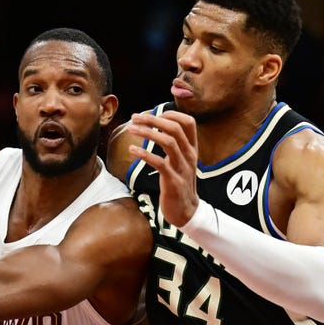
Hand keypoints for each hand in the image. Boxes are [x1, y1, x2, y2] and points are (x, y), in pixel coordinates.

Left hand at [127, 110, 199, 226]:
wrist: (186, 212)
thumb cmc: (179, 184)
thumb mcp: (180, 162)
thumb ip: (174, 146)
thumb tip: (156, 127)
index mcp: (192, 149)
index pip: (188, 122)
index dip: (170, 113)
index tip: (152, 112)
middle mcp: (190, 156)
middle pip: (175, 128)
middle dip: (154, 119)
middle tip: (135, 116)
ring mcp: (183, 168)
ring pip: (169, 142)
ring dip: (148, 133)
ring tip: (131, 129)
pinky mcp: (174, 182)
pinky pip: (160, 163)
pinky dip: (145, 154)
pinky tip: (132, 149)